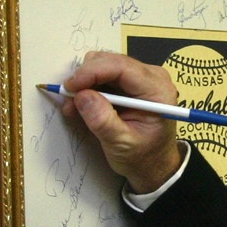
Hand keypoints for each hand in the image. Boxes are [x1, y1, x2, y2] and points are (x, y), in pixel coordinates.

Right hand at [63, 51, 182, 192]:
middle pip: (111, 61)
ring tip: (74, 106)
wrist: (153, 164)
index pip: (122, 67)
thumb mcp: (121, 144)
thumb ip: (102, 121)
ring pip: (104, 64)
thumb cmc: (143, 156)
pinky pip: (104, 74)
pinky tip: (82, 104)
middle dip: (85, 77)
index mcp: (157, 91)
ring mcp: (141, 77)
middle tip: (69, 99)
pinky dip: (89, 86)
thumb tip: (82, 96)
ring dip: (85, 83)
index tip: (71, 86)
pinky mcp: (130, 82)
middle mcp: (152, 77)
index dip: (93, 72)